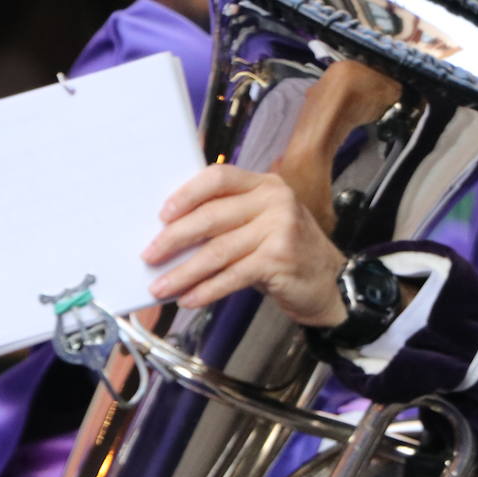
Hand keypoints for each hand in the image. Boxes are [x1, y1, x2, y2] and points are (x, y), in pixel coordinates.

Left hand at [141, 165, 348, 327]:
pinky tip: (188, 298)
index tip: (162, 215)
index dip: (187, 195)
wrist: (328, 281)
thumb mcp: (259, 224)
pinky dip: (206, 289)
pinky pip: (232, 275)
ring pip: (217, 251)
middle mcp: (274, 200)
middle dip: (174, 239)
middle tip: (149, 256)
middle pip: (211, 217)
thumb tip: (170, 236)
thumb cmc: (283, 252)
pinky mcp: (279, 258)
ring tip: (161, 286)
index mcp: (264, 185)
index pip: (218, 178)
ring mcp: (279, 228)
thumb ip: (225, 219)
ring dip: (184, 272)